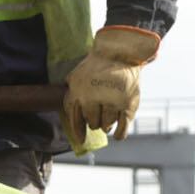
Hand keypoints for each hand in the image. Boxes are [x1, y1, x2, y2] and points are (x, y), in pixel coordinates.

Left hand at [63, 26, 158, 147]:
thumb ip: (71, 91)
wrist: (120, 53)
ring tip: (108, 116)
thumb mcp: (76, 76)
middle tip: (99, 115)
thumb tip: (65, 108)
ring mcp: (112, 103)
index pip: (76, 120)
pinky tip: (117, 134)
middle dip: (94, 121)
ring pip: (107, 125)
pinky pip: (123, 127)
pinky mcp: (128, 104)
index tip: (81, 140)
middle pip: (93, 123)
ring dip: (107, 124)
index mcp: (79, 94)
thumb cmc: (96, 65)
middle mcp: (94, 100)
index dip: (79, 132)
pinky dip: (119, 133)